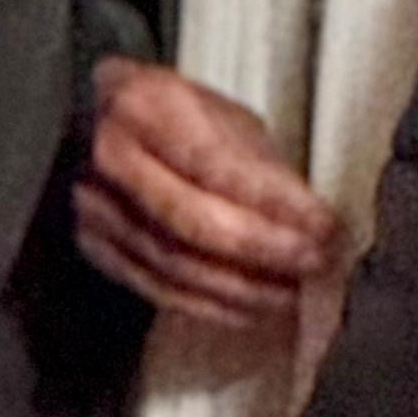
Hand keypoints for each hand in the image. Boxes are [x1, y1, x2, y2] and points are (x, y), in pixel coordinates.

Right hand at [73, 59, 349, 326]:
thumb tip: (305, 215)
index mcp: (145, 105)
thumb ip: (256, 161)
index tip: (325, 224)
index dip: (275, 201)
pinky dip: (210, 306)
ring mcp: (94, 208)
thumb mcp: (219, 114)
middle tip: (316, 262)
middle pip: (191, 220)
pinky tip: (252, 310)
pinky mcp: (94, 248)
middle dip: (263, 247)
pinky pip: (157, 289)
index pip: (216, 164)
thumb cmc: (172, 116)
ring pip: (174, 263)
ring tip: (294, 293)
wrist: (92, 123)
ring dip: (242, 286)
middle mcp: (111, 158)